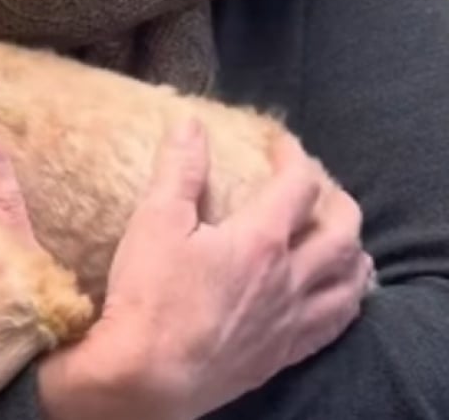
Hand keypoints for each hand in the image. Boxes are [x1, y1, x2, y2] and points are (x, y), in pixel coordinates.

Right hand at [38, 119, 373, 419]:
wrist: (149, 376)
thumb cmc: (149, 298)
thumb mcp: (154, 223)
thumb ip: (177, 171)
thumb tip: (190, 125)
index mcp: (260, 241)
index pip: (296, 185)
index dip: (292, 155)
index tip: (278, 142)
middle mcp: (289, 278)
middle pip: (341, 232)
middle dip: (337, 200)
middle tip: (318, 187)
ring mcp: (292, 319)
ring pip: (349, 280)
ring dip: (352, 250)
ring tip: (340, 237)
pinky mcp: (284, 352)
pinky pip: (335, 324)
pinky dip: (346, 300)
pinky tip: (336, 294)